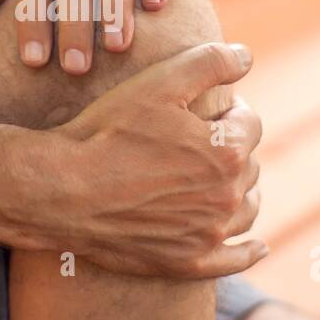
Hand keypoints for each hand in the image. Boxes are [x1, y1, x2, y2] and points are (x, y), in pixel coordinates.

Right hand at [13, 42, 266, 278]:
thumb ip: (210, 62)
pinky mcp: (187, 262)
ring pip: (247, 209)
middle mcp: (227, 196)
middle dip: (232, 148)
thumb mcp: (158, 82)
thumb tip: (247, 56)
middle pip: (248, 165)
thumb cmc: (108, 132)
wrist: (62, 190)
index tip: (206, 110)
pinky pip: (233, 261)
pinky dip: (248, 252)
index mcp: (226, 151)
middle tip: (200, 141)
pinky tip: (257, 247)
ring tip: (222, 180)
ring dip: (242, 191)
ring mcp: (208, 234)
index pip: (250, 124)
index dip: (230, 110)